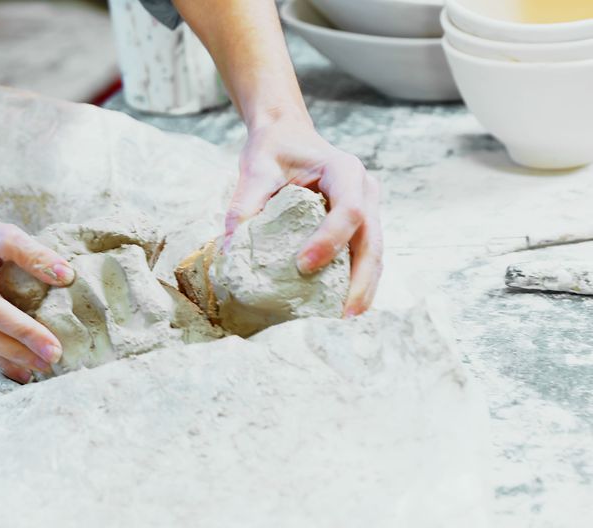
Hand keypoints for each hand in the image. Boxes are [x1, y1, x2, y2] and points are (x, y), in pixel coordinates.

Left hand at [226, 117, 382, 316]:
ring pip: (374, 250)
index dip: (330, 239)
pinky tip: (342, 303)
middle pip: (371, 238)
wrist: (287, 133)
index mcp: (343, 169)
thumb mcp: (255, 168)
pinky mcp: (360, 222)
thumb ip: (245, 204)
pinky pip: (363, 252)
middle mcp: (364, 188)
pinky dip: (356, 278)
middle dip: (360, 278)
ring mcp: (367, 205)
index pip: (348, 209)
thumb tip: (229, 249)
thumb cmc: (273, 148)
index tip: (303, 265)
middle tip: (343, 313)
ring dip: (363, 285)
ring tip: (347, 316)